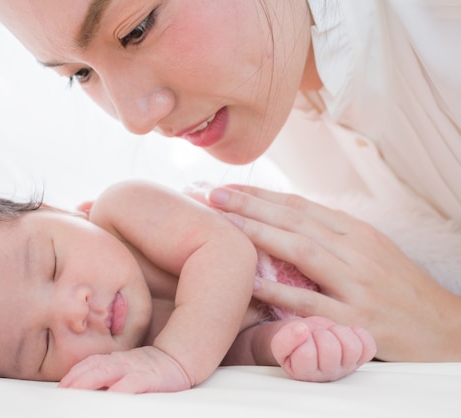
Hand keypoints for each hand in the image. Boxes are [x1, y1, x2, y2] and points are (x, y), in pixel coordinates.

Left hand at [58, 346, 191, 392]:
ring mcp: (134, 368)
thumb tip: (87, 388)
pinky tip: (111, 396)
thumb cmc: (149, 369)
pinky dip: (120, 389)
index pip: (90, 363)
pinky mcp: (149, 377)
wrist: (178, 359)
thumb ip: (108, 375)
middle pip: (94, 367)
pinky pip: (132, 383)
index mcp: (115, 360)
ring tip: (75, 391)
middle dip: (76, 378)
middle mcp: (121, 362)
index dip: (74, 373)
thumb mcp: (126, 370)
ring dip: (89, 381)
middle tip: (62, 390)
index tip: (61, 386)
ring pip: (108, 372)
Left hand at [208, 185, 460, 360]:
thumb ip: (330, 235)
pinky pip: (313, 303)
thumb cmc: (398, 288)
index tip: (225, 188)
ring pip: (302, 251)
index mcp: (355, 233)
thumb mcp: (370, 250)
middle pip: (295, 221)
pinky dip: (280, 292)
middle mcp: (356, 252)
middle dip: (249, 205)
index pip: (299, 206)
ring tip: (224, 225)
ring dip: (259, 234)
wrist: (444, 329)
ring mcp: (358, 285)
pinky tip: (251, 283)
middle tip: (210, 195)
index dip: (259, 195)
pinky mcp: (358, 320)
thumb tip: (282, 219)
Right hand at [271, 317, 375, 381]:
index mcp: (303, 372)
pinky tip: (345, 333)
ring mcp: (345, 367)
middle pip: (331, 349)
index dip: (302, 336)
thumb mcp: (279, 340)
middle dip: (321, 333)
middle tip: (315, 334)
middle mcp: (327, 374)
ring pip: (351, 347)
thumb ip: (284, 339)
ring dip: (339, 332)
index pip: (306, 354)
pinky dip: (359, 334)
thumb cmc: (293, 339)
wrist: (304, 337)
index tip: (300, 334)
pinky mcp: (359, 358)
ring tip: (330, 332)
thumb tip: (301, 329)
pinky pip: (368, 346)